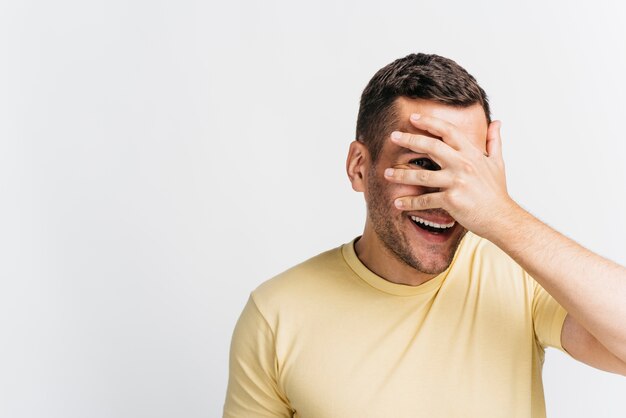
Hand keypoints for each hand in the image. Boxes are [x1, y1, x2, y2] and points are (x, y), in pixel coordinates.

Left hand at [384, 113, 516, 238]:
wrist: (502, 218)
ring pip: (422, 175)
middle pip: (431, 146)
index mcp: (471, 153)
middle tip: (392, 136)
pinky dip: (410, 202)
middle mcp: (463, 164)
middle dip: (409, 140)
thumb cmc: (497, 192)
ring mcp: (457, 182)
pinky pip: (425, 200)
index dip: (430, 122)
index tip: (413, 118)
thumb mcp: (497, 163)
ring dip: (401, 174)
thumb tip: (497, 122)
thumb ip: (494, 141)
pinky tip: (398, 203)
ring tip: (386, 173)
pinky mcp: (452, 200)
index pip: (448, 131)